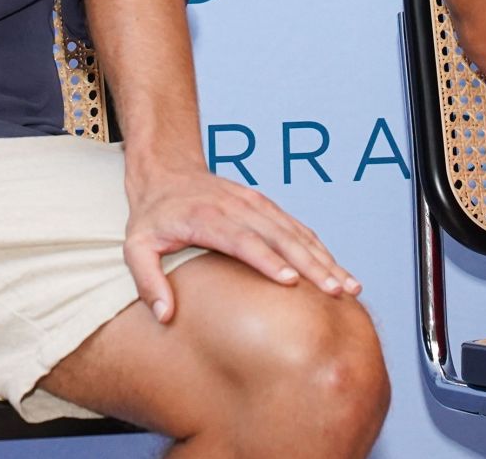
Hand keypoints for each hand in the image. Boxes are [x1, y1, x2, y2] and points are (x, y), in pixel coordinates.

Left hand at [123, 166, 360, 322]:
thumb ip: (147, 280)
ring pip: (297, 232)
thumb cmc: (152, 214)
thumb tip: (164, 315)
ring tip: (349, 286)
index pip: (243, 240)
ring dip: (325, 259)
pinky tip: (337, 269)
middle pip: (281, 237)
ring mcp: (256, 205)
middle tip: (336, 291)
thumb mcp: (136, 245)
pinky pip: (298, 228)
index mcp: (208, 218)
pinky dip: (320, 249)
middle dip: (312, 265)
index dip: (268, 260)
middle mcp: (238, 208)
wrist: (167, 170)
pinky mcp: (266, 206)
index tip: (291, 282)